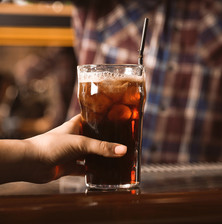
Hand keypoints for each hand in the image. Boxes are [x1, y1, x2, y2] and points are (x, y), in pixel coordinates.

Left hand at [0, 115, 126, 183]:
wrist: (30, 163)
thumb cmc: (51, 145)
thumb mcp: (81, 143)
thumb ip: (102, 147)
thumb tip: (123, 150)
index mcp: (76, 125)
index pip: (92, 118)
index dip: (104, 118)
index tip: (118, 119)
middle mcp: (75, 137)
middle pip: (94, 137)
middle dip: (106, 140)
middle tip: (123, 140)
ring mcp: (72, 152)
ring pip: (91, 154)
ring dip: (101, 156)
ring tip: (118, 156)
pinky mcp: (69, 166)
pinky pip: (84, 168)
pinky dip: (93, 171)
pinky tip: (104, 172)